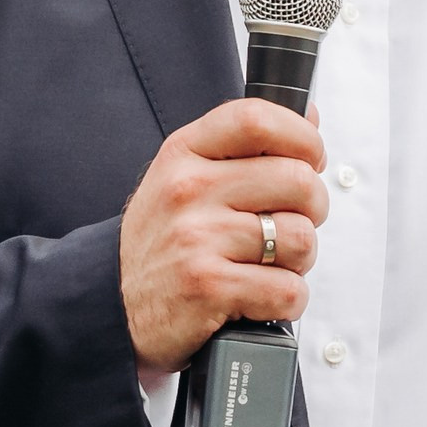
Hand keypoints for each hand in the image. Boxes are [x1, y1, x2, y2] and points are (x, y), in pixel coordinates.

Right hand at [122, 99, 329, 375]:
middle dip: (312, 210)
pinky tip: (259, 298)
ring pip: (301, 239)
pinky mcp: (209, 287)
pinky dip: (287, 301)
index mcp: (184, 154)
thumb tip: (310, 120)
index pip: (257, 119)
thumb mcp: (184, 179)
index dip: (303, 137)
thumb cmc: (162, 244)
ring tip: (269, 265)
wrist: (114, 308)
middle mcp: (188, 190)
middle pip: (298, 181)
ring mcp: (197, 239)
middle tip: (290, 226)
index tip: (310, 159)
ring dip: (299, 261)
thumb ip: (243, 149)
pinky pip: (288, 290)